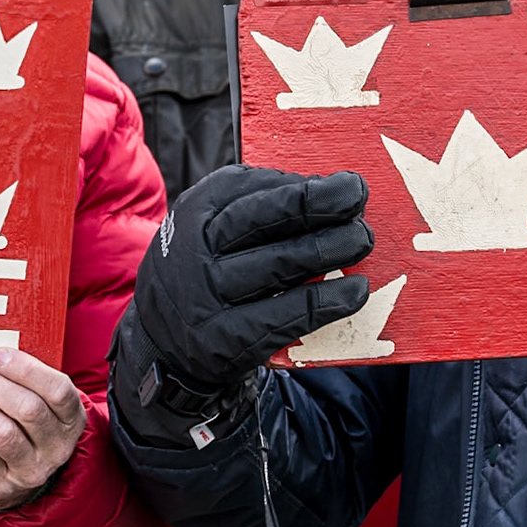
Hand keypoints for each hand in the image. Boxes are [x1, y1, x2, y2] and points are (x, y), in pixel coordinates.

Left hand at [0, 348, 85, 510]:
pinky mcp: (0, 484)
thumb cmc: (22, 427)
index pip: (58, 390)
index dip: (27, 370)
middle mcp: (57, 447)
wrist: (10, 481)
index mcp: (72, 419)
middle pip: (27, 410)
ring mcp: (30, 470)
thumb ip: (22, 380)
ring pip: (0, 432)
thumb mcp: (37, 403)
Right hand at [112, 166, 373, 444]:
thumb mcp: (213, 225)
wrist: (164, 342)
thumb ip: (259, 204)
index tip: (346, 185)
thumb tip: (327, 191)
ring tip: (362, 238)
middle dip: (314, 205)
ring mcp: (207, 297)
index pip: (248, 188)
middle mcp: (195, 250)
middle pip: (259, 220)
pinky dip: (326, 302)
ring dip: (328, 248)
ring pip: (276, 265)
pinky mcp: (226, 341)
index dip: (300, 186)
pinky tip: (356, 291)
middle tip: (359, 198)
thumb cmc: (210, 269)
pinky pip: (284, 316)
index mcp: (194, 211)